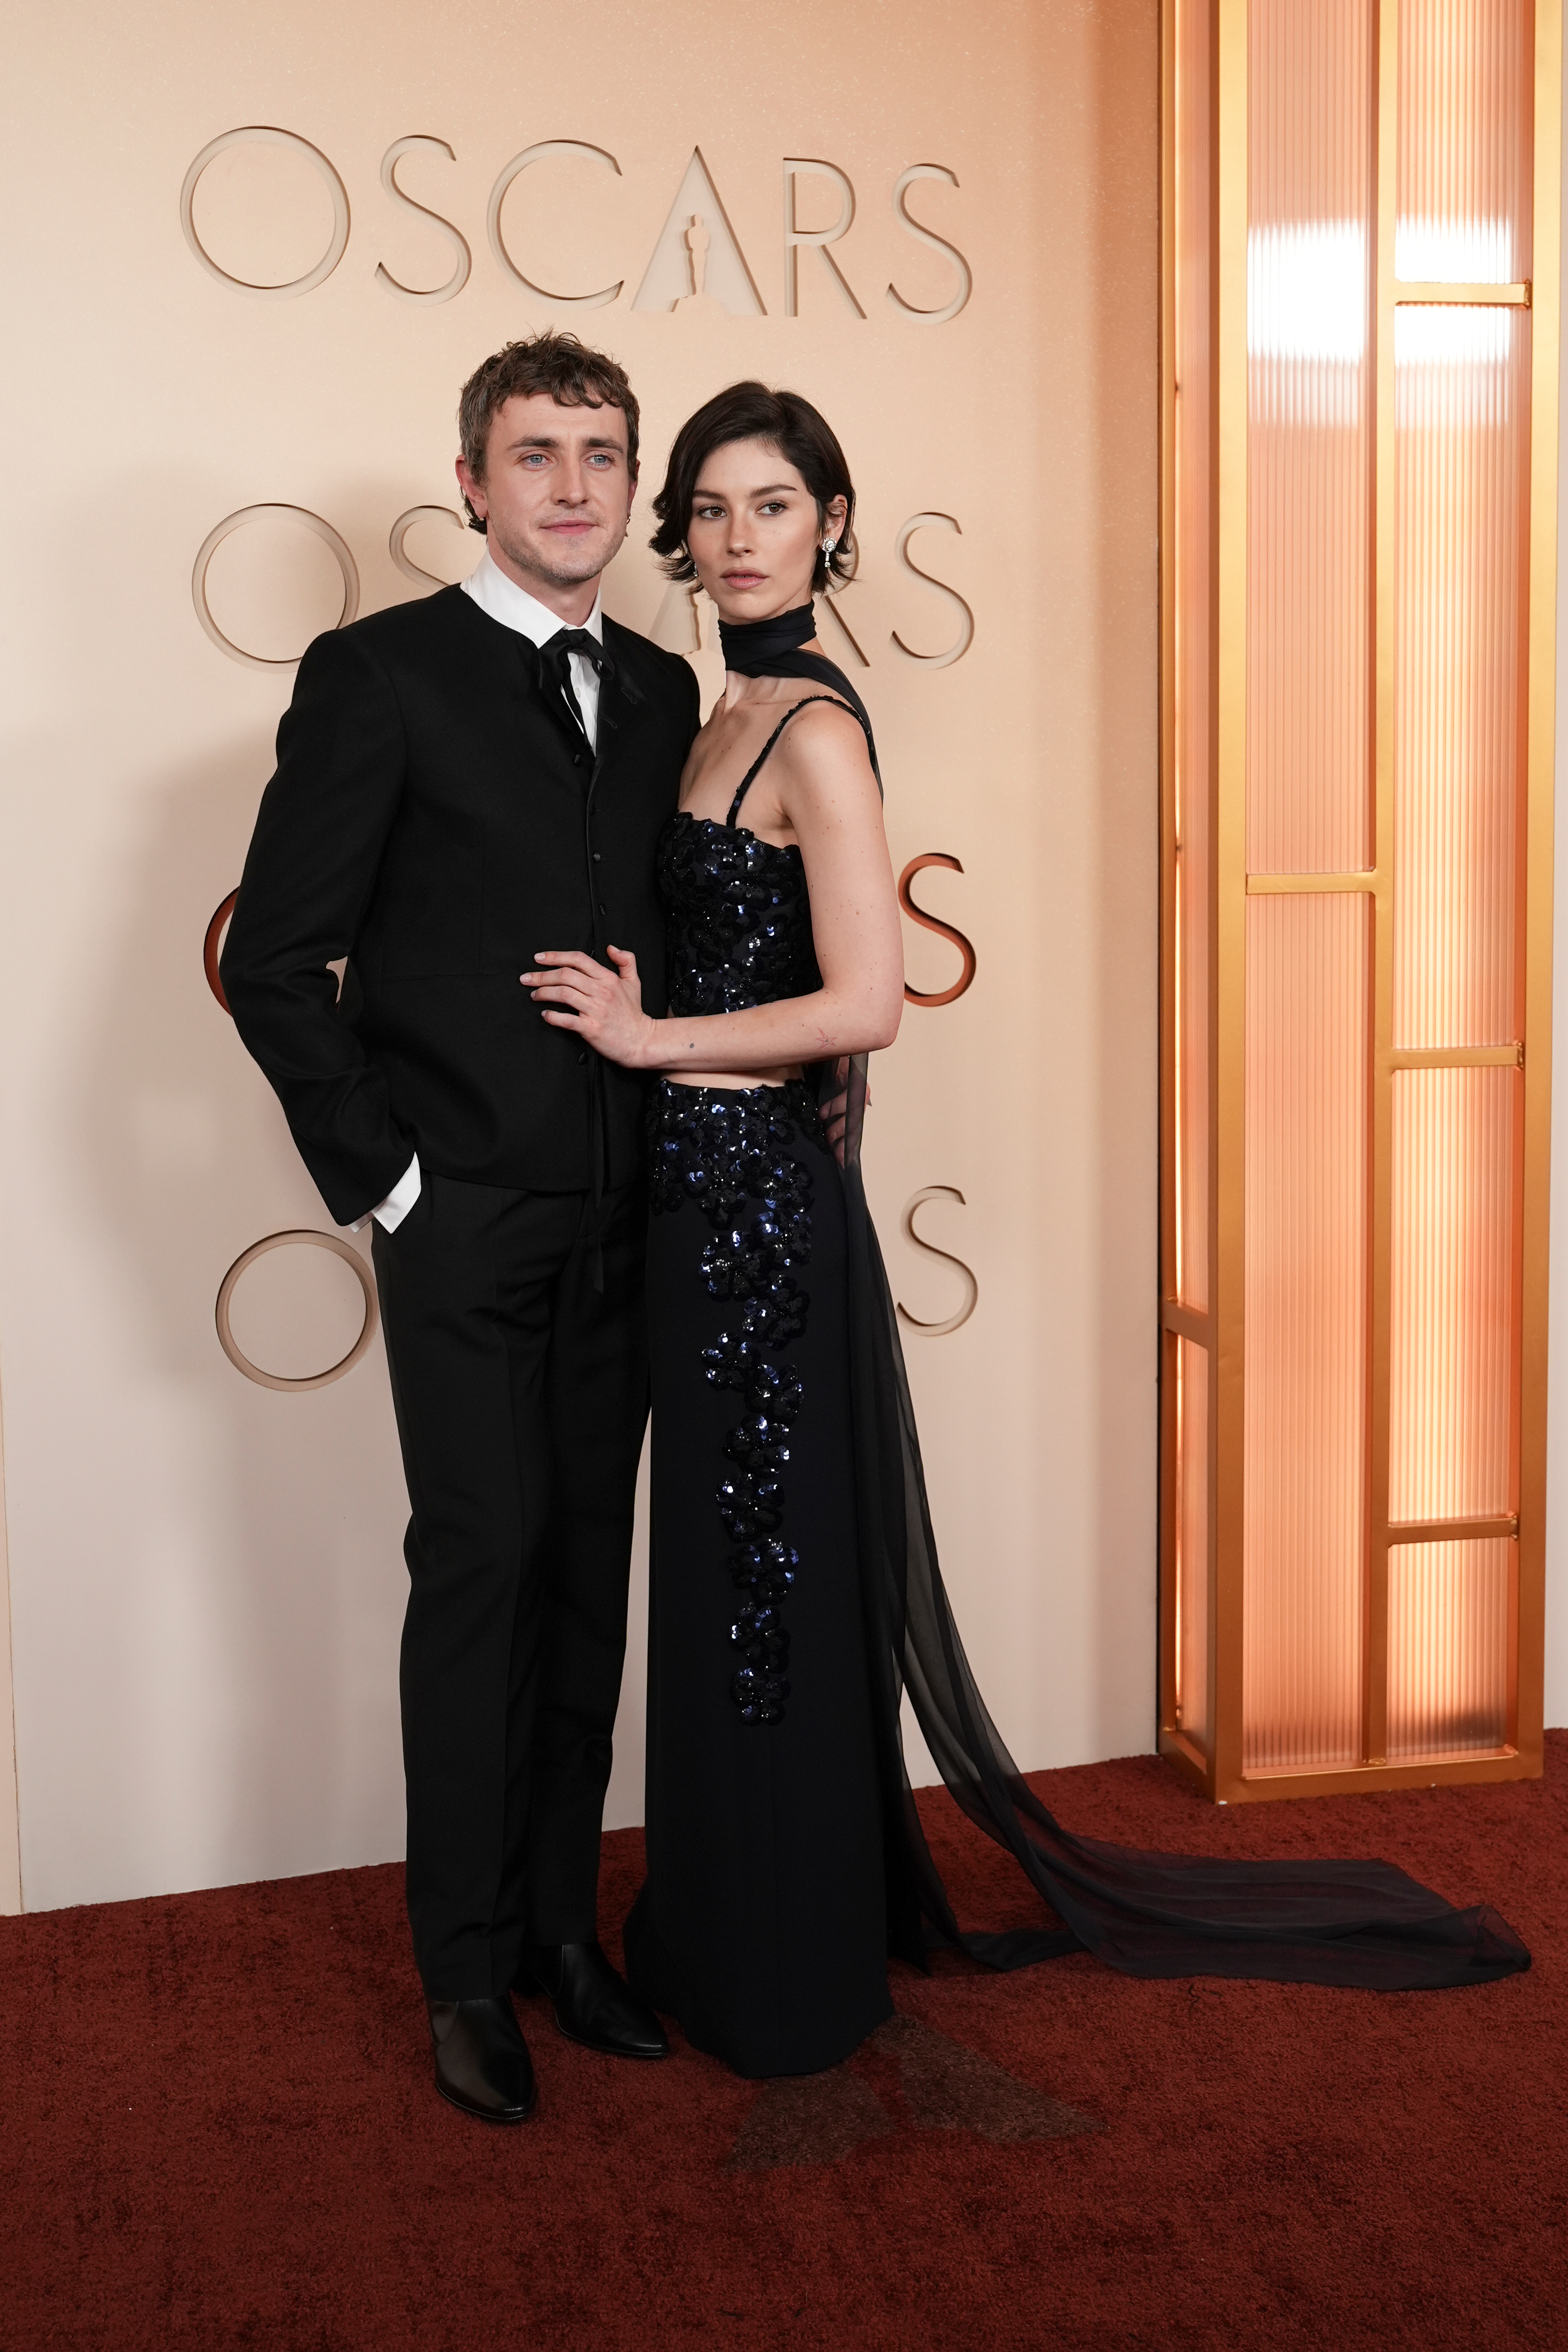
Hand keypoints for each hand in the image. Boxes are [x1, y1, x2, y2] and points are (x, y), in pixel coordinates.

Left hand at [521, 946, 657, 1068]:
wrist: (641, 1041)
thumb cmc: (633, 1014)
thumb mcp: (634, 982)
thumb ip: (626, 961)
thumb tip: (611, 948)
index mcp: (608, 979)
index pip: (578, 960)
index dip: (556, 956)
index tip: (539, 958)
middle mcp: (601, 991)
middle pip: (565, 975)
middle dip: (542, 975)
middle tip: (527, 978)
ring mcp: (596, 1010)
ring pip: (563, 994)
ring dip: (544, 993)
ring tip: (534, 995)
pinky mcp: (592, 1028)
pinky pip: (567, 1020)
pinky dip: (553, 1016)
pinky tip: (545, 1014)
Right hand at [818, 1054, 869, 1168]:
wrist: (827, 1045)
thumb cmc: (823, 1070)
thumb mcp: (822, 1096)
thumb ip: (823, 1113)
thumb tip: (816, 1131)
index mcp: (851, 1105)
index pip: (852, 1129)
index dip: (847, 1146)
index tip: (841, 1163)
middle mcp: (857, 1097)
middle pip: (855, 1125)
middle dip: (845, 1141)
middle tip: (834, 1152)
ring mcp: (857, 1087)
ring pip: (854, 1113)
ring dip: (840, 1125)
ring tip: (827, 1132)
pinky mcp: (854, 1077)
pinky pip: (849, 1096)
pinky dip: (837, 1106)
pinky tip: (825, 1113)